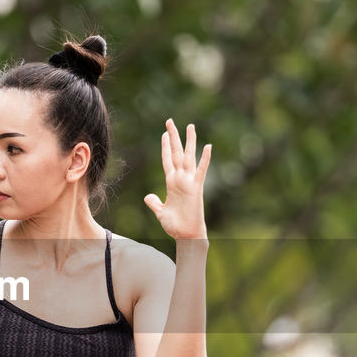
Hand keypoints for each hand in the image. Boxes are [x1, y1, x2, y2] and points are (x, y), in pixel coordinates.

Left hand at [143, 118, 210, 239]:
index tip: (164, 133)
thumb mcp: (160, 212)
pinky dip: (205, 159)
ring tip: (190, 126)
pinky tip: (208, 147)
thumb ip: (154, 203)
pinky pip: (201, 171)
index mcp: (172, 182)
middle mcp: (181, 179)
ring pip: (188, 157)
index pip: (167, 160)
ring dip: (189, 142)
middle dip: (173, 137)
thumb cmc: (176, 225)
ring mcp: (189, 182)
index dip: (165, 146)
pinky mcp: (196, 188)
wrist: (186, 235)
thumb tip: (148, 197)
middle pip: (176, 153)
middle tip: (170, 121)